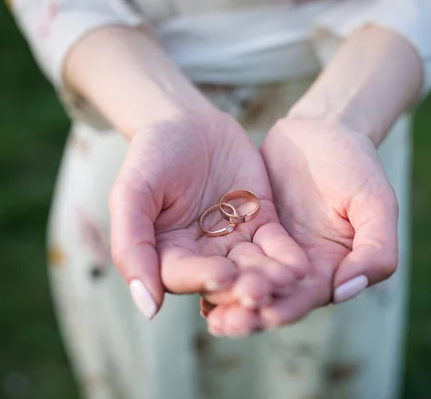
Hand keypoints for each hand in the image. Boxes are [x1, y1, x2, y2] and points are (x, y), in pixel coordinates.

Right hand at [109, 110, 308, 321]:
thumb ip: (131, 245)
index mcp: (167, 255)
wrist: (188, 121)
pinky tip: (300, 266)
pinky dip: (286, 256)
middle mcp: (202, 256)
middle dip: (242, 286)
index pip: (183, 276)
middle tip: (261, 291)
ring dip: (270, 276)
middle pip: (224, 279)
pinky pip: (275, 244)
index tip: (222, 275)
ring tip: (287, 280)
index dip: (202, 278)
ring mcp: (233, 241)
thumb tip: (148, 309)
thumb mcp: (132, 192)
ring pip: (253, 266)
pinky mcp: (261, 224)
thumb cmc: (152, 155)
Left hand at [205, 118, 397, 333]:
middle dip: (248, 313)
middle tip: (223, 324)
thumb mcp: (376, 202)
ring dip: (227, 297)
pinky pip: (229, 254)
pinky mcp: (247, 231)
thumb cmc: (356, 164)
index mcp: (331, 269)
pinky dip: (215, 267)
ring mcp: (270, 251)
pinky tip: (194, 277)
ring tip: (205, 311)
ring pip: (247, 280)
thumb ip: (376, 248)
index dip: (287, 308)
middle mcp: (298, 268)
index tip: (264, 314)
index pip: (307, 298)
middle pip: (272, 298)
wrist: (322, 129)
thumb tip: (346, 290)